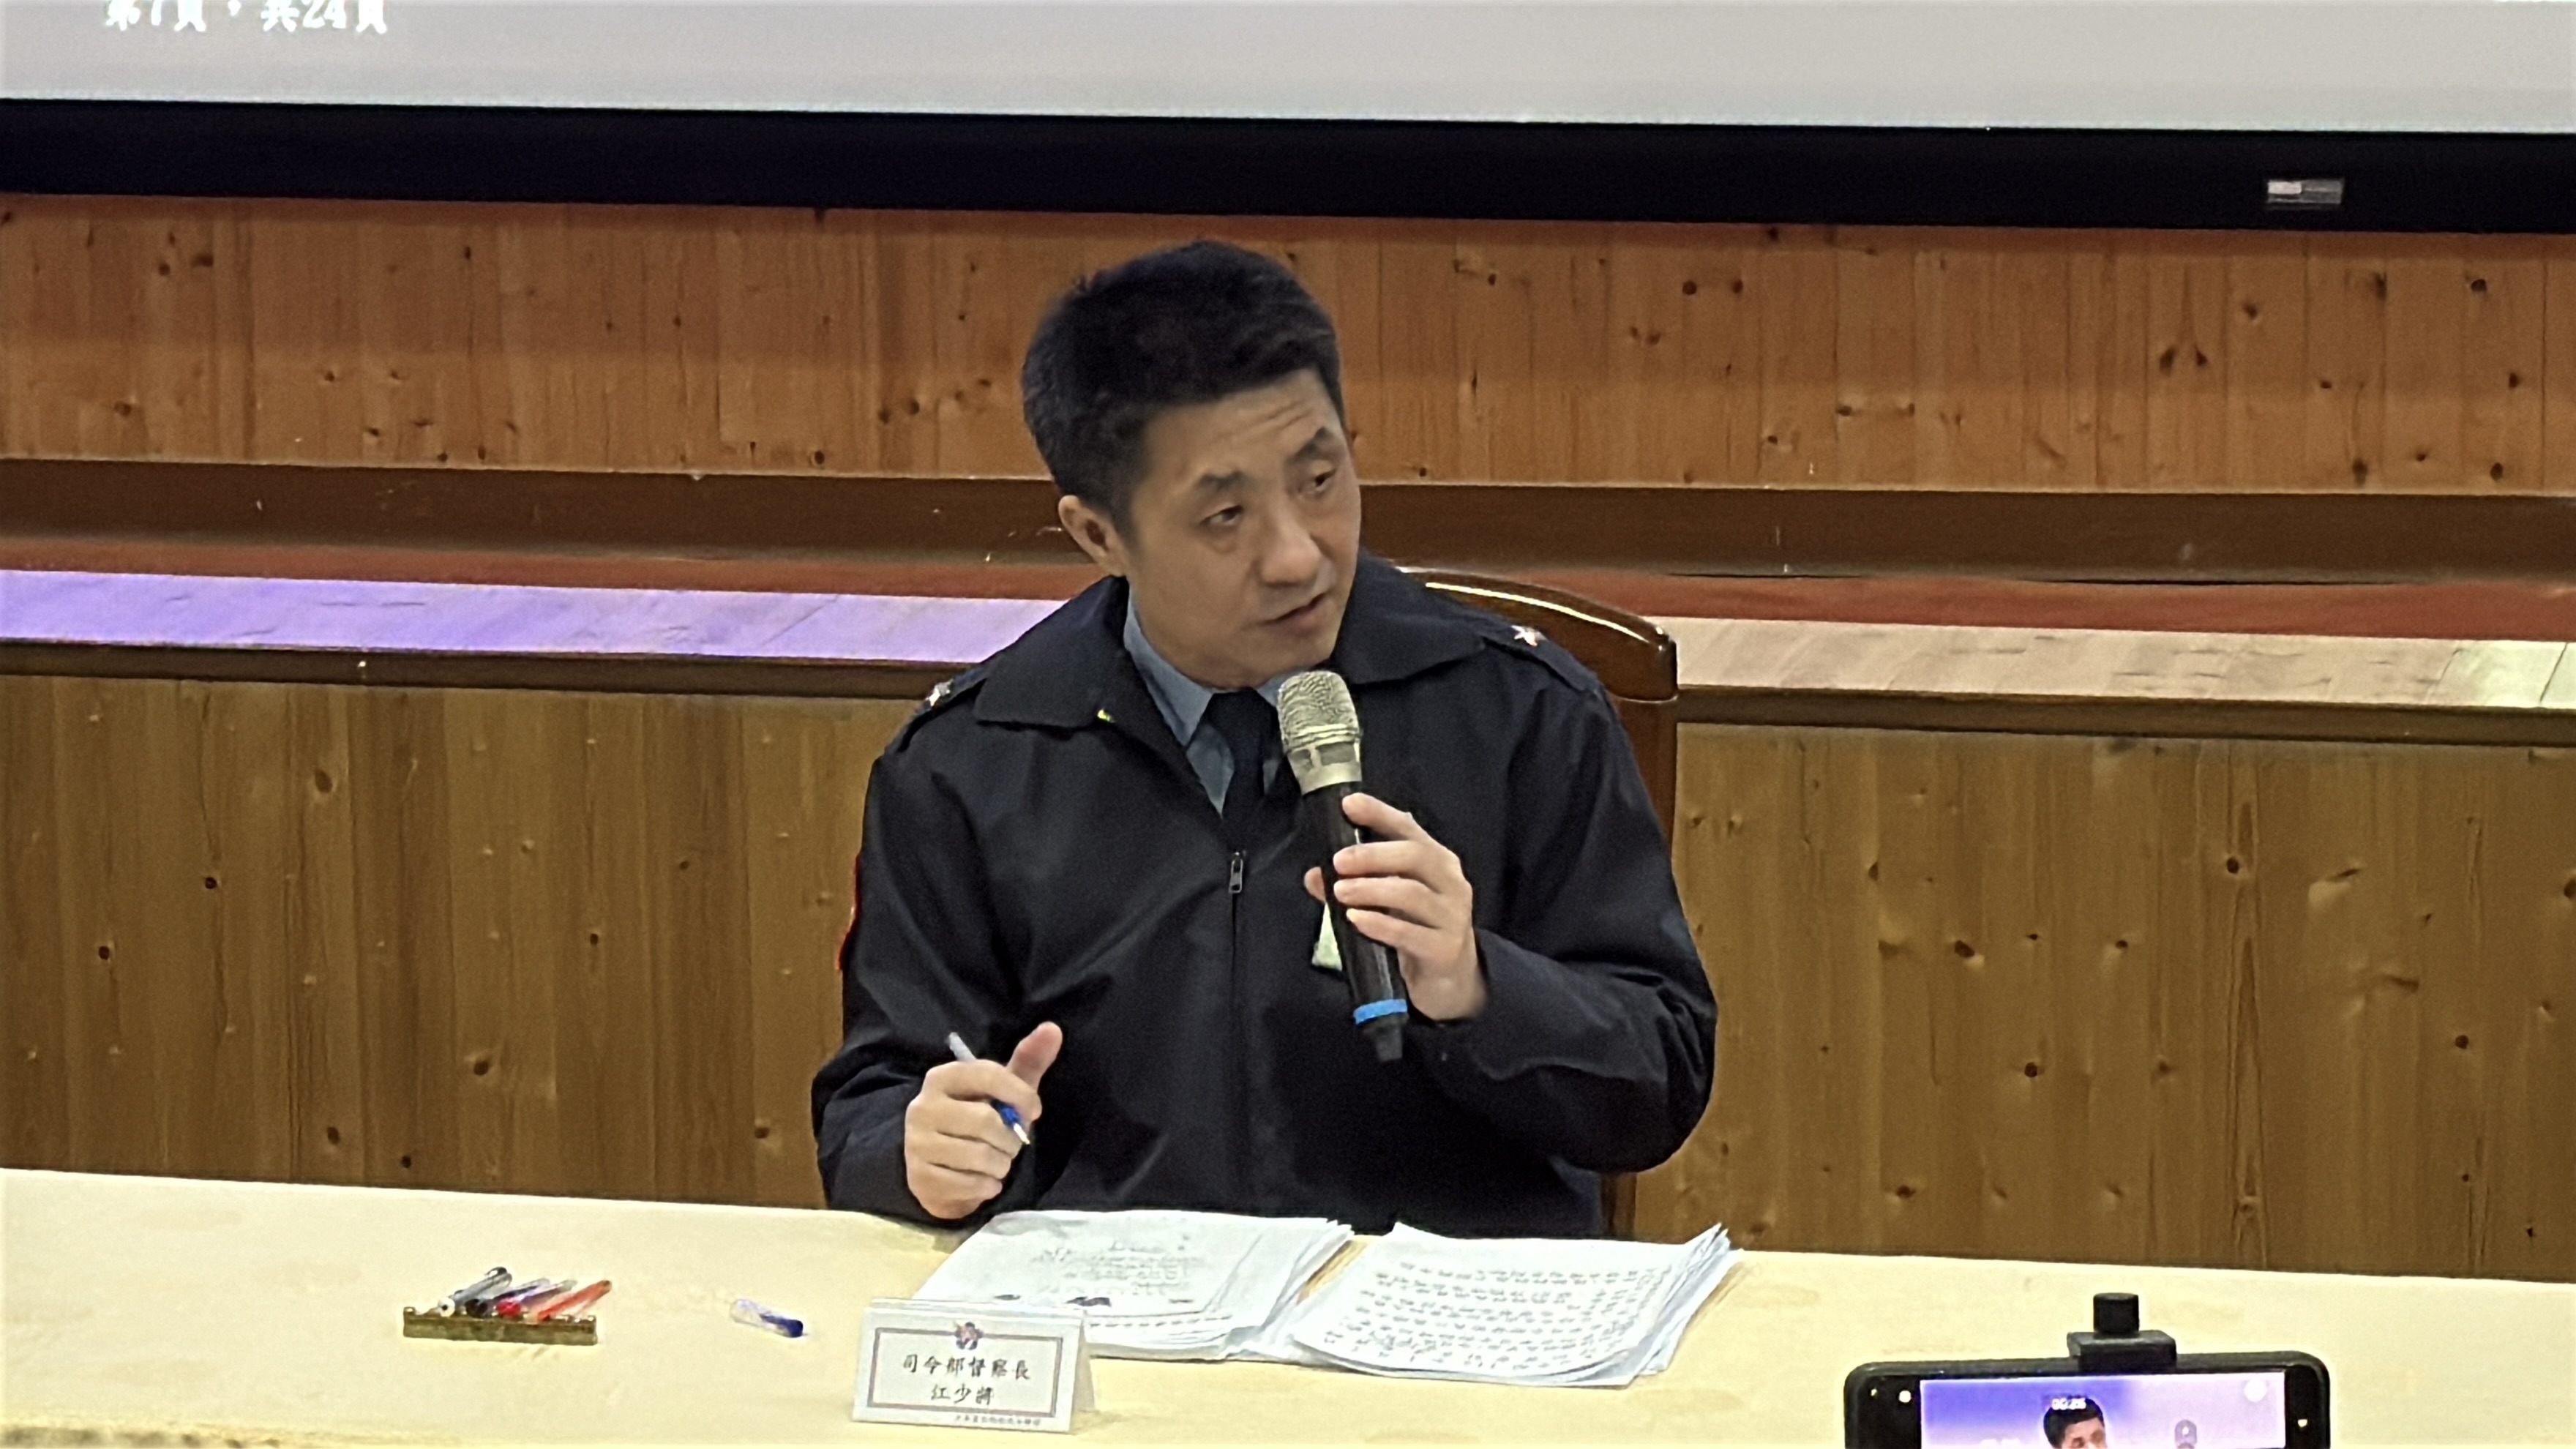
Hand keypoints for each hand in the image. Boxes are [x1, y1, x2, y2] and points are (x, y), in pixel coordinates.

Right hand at [903, 1022, 1061, 1219]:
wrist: (942, 1171)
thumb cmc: (978, 1123)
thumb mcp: (1003, 1091)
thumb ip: (1028, 1061)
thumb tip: (1053, 1029)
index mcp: (943, 1077)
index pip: (988, 1075)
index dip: (1020, 1094)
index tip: (1033, 1111)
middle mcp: (923, 1106)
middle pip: (986, 1121)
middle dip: (1010, 1139)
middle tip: (1009, 1144)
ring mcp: (917, 1143)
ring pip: (980, 1156)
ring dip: (1000, 1165)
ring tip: (995, 1162)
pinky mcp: (919, 1177)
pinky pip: (969, 1184)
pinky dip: (986, 1186)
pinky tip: (983, 1181)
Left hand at [1302, 793, 1485, 1021]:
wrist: (1453, 981)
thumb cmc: (1419, 931)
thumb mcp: (1389, 903)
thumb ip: (1354, 886)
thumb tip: (1315, 875)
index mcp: (1437, 862)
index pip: (1409, 828)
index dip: (1379, 814)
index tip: (1349, 805)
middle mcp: (1451, 883)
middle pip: (1414, 856)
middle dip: (1372, 855)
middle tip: (1338, 861)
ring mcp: (1452, 917)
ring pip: (1411, 893)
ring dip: (1371, 889)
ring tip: (1340, 892)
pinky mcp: (1445, 949)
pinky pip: (1409, 933)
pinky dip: (1380, 924)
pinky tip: (1357, 920)